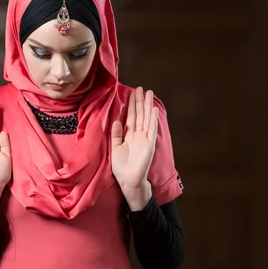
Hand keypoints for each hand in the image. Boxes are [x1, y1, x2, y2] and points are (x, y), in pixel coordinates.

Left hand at [111, 87, 158, 210]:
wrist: (128, 180)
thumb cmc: (121, 167)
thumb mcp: (115, 148)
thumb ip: (116, 134)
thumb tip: (116, 121)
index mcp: (129, 135)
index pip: (131, 116)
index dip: (132, 105)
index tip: (132, 93)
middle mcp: (138, 134)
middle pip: (139, 114)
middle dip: (140, 101)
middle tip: (141, 88)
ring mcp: (145, 138)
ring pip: (146, 118)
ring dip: (148, 106)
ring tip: (149, 93)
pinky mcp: (149, 144)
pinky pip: (151, 129)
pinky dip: (152, 119)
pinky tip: (153, 109)